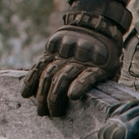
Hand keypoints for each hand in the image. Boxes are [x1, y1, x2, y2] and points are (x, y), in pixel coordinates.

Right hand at [22, 1, 128, 115]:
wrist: (97, 24)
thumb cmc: (107, 56)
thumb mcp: (114, 67)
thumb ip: (105, 84)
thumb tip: (100, 107)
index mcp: (98, 64)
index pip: (87, 75)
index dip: (79, 85)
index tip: (72, 96)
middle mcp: (78, 57)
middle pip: (62, 77)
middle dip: (54, 98)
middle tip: (51, 114)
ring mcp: (64, 53)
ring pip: (49, 73)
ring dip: (42, 94)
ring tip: (40, 111)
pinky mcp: (52, 50)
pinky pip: (39, 65)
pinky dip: (31, 80)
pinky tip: (25, 93)